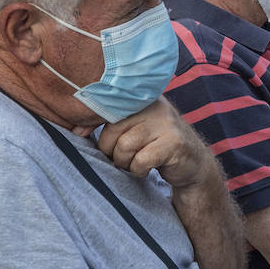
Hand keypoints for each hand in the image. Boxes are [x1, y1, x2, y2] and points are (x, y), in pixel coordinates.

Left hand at [97, 97, 213, 185]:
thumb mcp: (134, 128)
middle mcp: (155, 105)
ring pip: (125, 146)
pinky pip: (141, 161)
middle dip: (112, 151)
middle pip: (113, 131)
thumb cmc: (155, 145)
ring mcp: (166, 123)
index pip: (108, 109)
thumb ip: (110, 124)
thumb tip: (76, 129)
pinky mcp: (175, 143)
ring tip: (134, 163)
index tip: (89, 139)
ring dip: (125, 163)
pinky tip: (147, 168)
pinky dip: (139, 170)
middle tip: (122, 158)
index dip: (96, 129)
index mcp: (141, 98)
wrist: (193, 163)